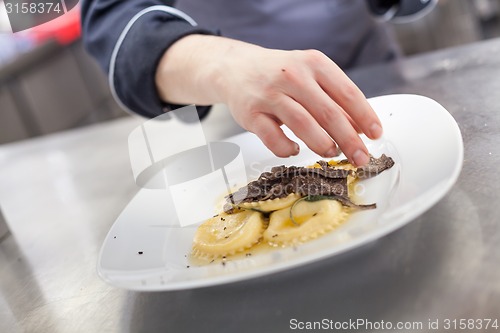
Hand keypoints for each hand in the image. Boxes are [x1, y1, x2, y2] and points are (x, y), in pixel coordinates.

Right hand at [156, 35, 381, 165]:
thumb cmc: (279, 74)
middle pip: (329, 113)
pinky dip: (287, 148)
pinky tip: (294, 150)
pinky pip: (273, 137)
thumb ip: (333, 99)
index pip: (347, 92)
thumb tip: (360, 129)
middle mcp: (293, 76)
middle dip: (349, 140)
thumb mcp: (309, 76)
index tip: (375, 135)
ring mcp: (270, 94)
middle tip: (361, 157)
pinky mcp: (251, 113)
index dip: (364, 116)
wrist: (236, 68)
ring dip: (322, 144)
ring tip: (331, 153)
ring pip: (303, 124)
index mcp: (314, 63)